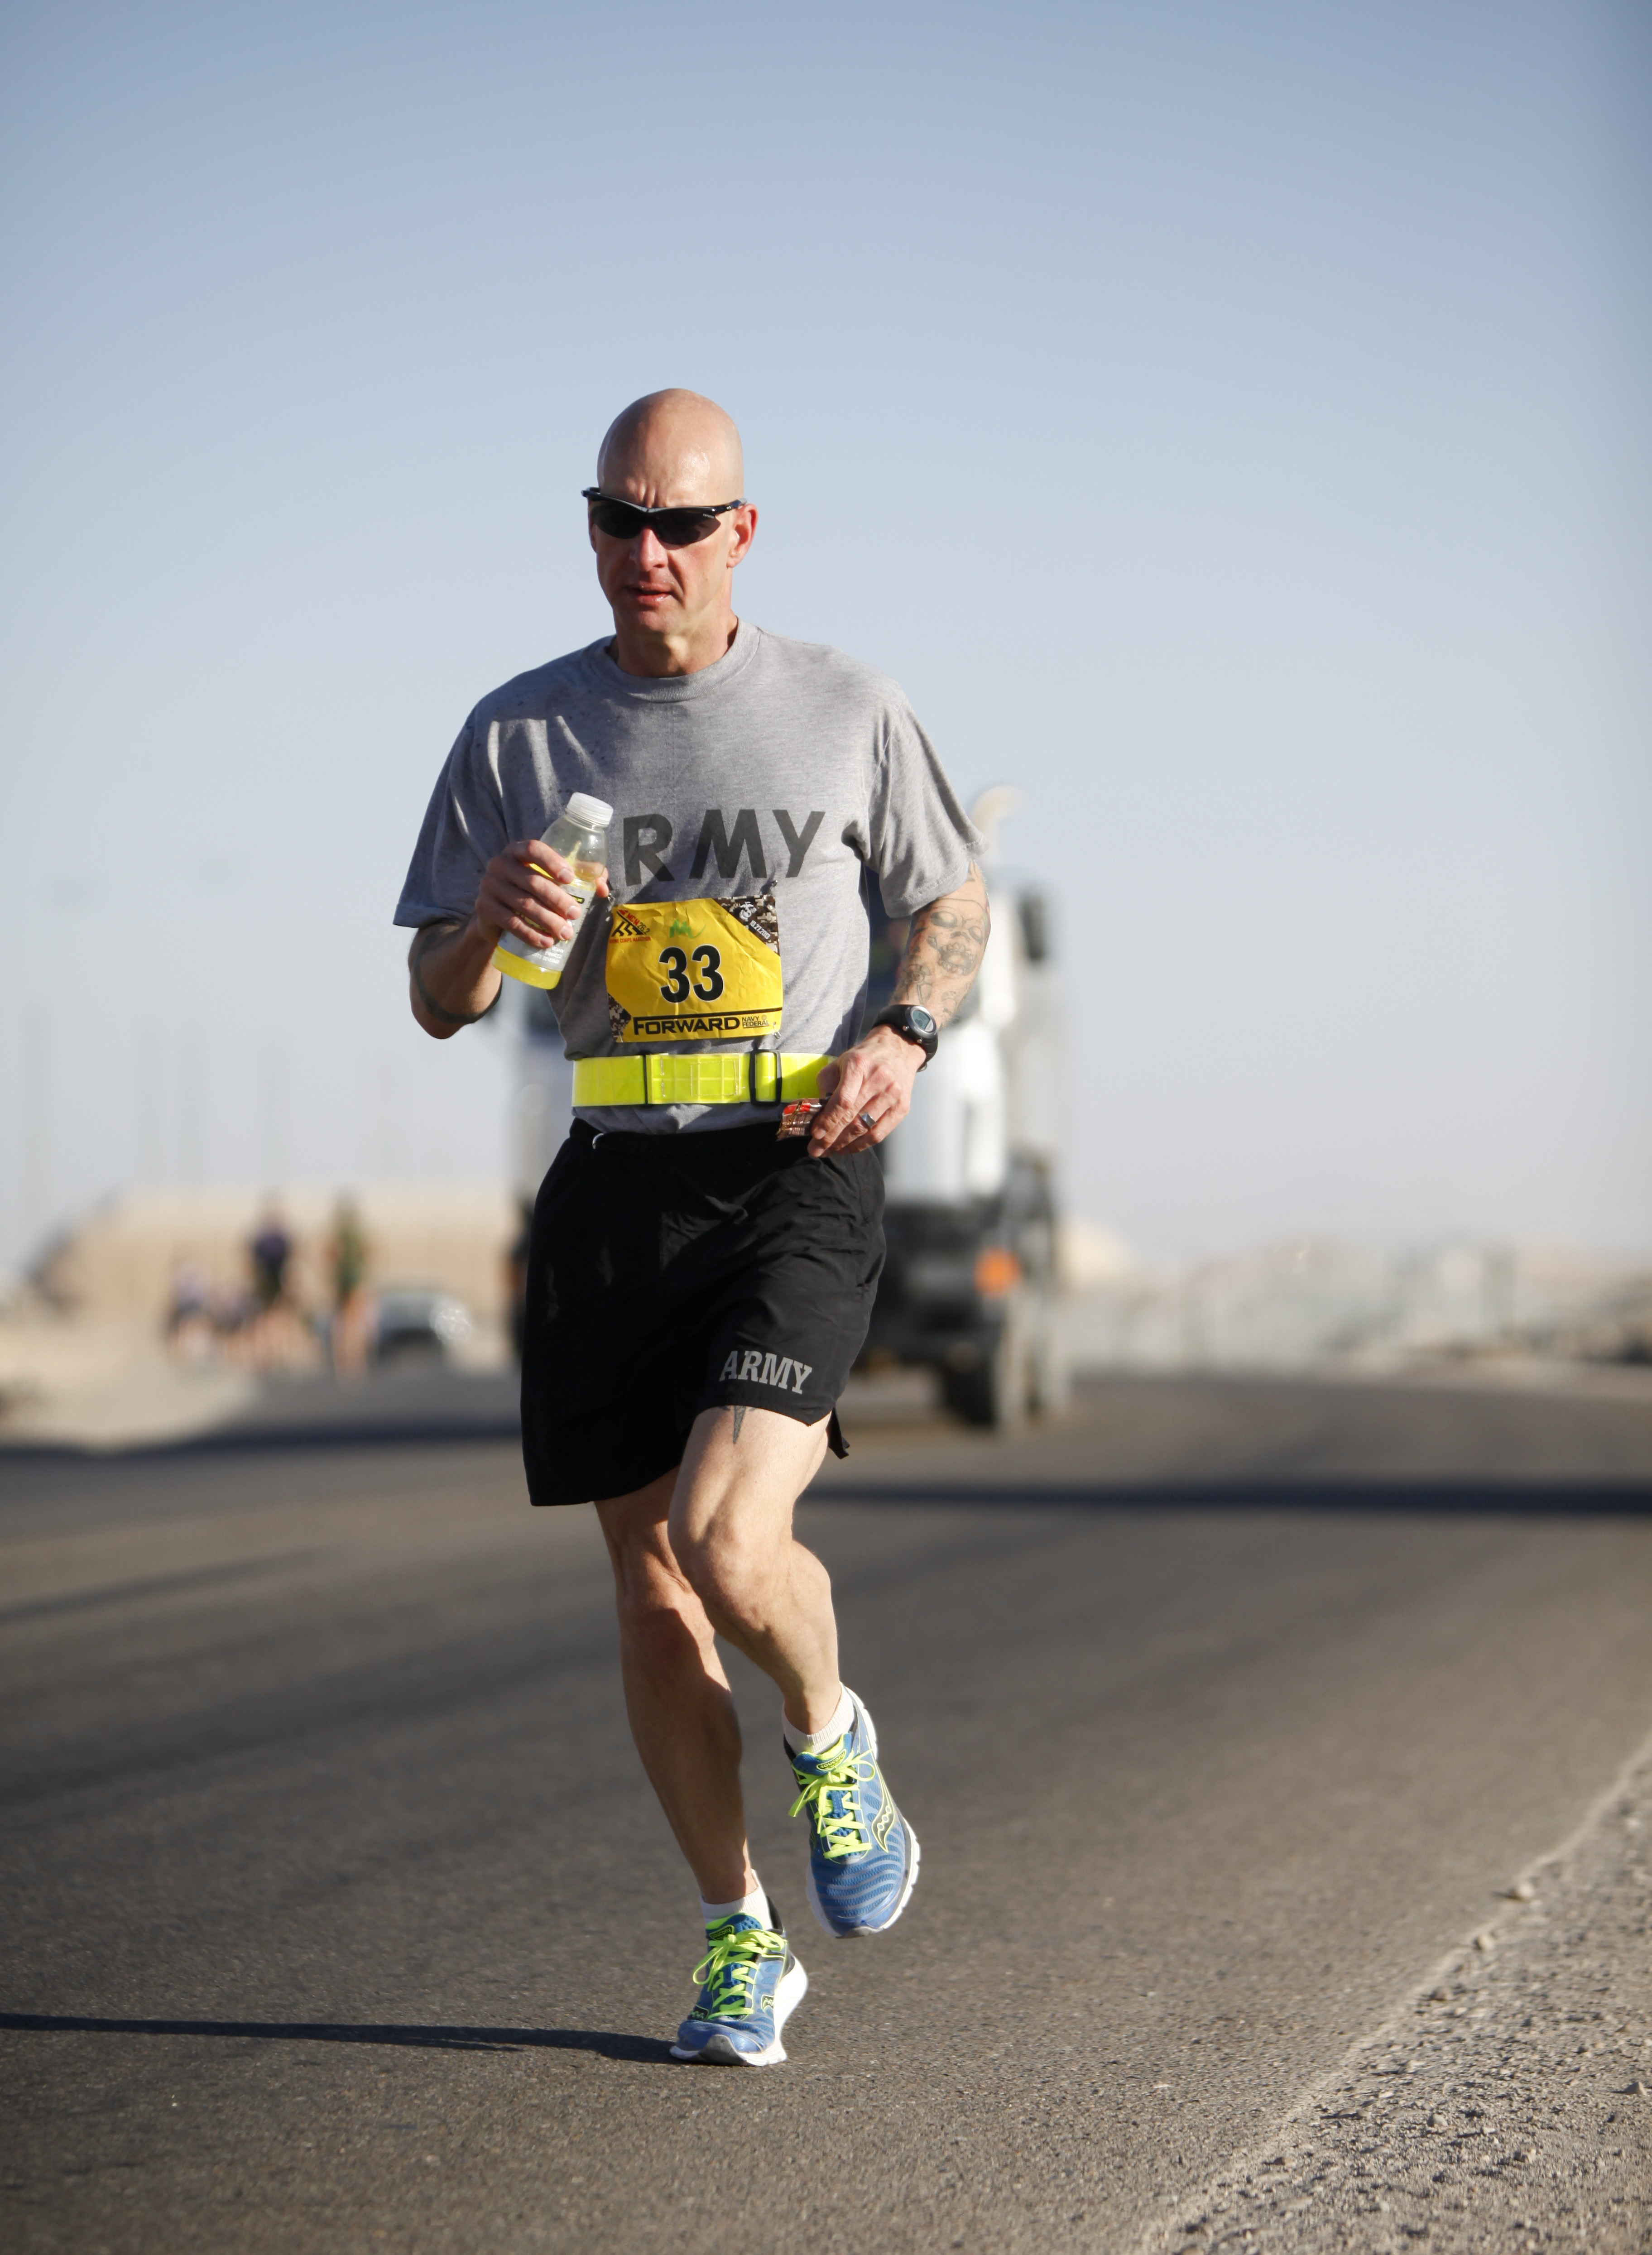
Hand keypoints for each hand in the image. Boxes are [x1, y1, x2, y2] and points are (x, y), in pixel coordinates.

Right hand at [473, 840, 609, 950]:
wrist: (496, 918)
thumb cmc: (530, 894)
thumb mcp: (549, 881)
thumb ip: (577, 877)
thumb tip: (602, 886)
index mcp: (517, 851)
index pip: (533, 848)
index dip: (552, 861)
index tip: (570, 878)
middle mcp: (499, 864)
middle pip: (533, 881)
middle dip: (558, 900)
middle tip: (575, 914)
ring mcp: (489, 885)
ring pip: (524, 904)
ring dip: (548, 921)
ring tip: (565, 933)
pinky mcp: (484, 908)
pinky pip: (511, 922)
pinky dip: (531, 934)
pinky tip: (546, 942)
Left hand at [808, 1027, 922, 1158]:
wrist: (897, 1050)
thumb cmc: (863, 1059)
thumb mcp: (840, 1063)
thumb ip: (826, 1086)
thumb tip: (817, 1114)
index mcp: (859, 1065)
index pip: (843, 1100)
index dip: (828, 1120)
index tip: (815, 1134)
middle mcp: (879, 1080)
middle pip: (853, 1117)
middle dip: (831, 1137)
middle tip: (816, 1150)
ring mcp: (893, 1095)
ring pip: (866, 1128)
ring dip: (844, 1144)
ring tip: (828, 1151)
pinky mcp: (902, 1108)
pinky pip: (879, 1133)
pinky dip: (861, 1145)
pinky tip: (847, 1148)